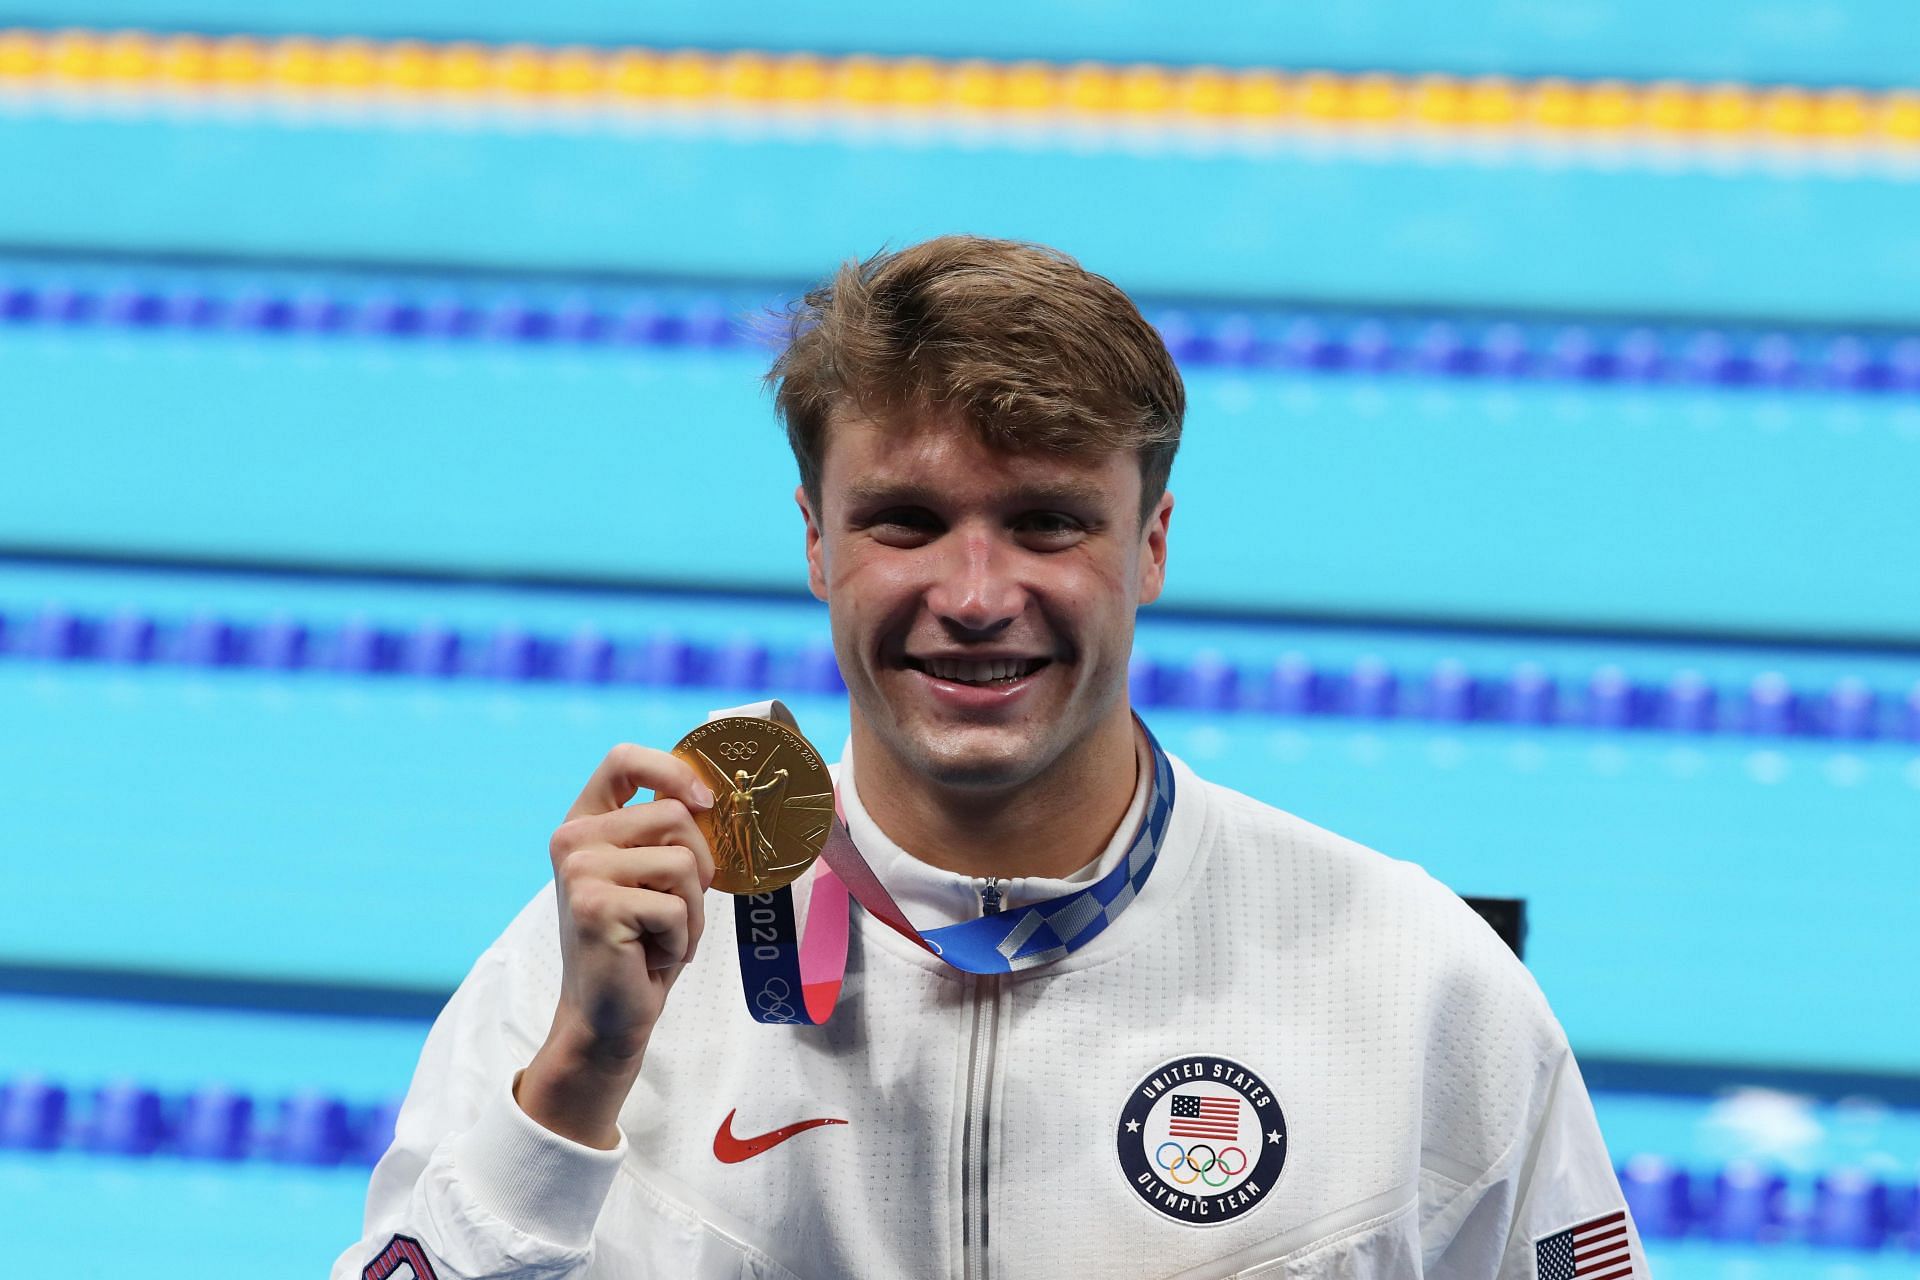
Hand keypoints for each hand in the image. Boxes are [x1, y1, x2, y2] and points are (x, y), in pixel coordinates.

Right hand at [516, 744, 716, 1147]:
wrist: (609, 1016)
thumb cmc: (640, 945)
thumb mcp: (655, 877)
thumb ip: (670, 834)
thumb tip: (718, 796)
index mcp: (586, 821)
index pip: (623, 759)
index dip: (671, 768)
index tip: (706, 799)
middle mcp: (573, 838)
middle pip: (675, 816)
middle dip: (699, 869)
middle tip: (674, 912)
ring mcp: (580, 870)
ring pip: (684, 862)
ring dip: (691, 910)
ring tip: (661, 936)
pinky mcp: (596, 906)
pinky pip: (677, 905)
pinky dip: (681, 938)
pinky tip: (650, 957)